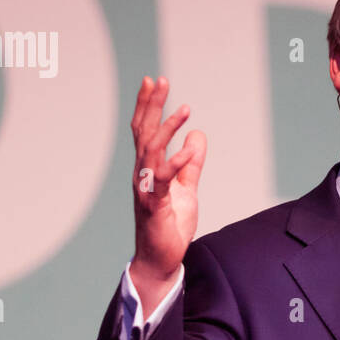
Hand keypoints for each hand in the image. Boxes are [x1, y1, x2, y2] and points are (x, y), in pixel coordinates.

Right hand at [130, 77, 205, 310]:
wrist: (161, 259)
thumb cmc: (169, 224)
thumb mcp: (186, 188)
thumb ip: (190, 164)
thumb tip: (196, 136)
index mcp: (148, 169)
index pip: (144, 130)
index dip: (148, 106)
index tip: (153, 81)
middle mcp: (142, 174)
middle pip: (144, 133)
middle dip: (151, 105)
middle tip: (160, 80)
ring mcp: (146, 189)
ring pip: (152, 152)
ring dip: (167, 128)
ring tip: (184, 109)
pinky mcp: (155, 205)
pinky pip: (164, 180)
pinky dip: (176, 163)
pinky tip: (187, 148)